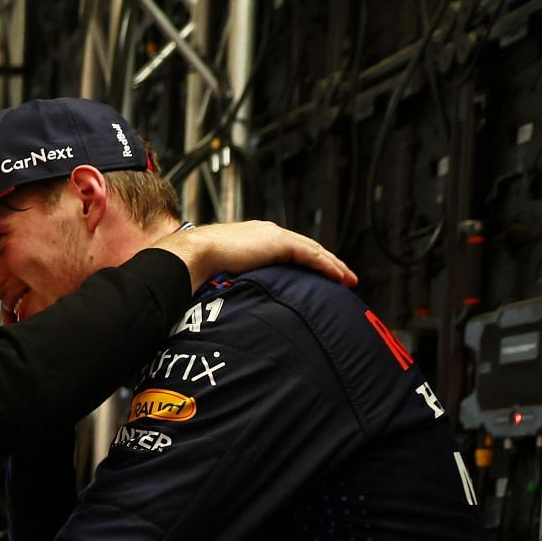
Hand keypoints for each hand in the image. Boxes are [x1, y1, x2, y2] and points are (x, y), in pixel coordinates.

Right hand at [155, 221, 356, 288]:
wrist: (194, 255)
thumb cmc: (199, 269)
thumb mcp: (221, 276)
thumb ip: (233, 284)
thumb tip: (231, 306)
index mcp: (254, 240)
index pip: (288, 252)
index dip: (306, 263)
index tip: (317, 278)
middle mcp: (267, 234)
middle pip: (305, 249)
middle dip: (326, 264)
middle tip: (343, 278)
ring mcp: (274, 236)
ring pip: (313, 251)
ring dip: (332, 265)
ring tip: (347, 279)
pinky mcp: (279, 243)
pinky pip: (311, 255)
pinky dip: (327, 265)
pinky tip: (339, 276)